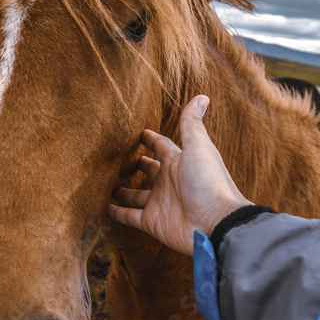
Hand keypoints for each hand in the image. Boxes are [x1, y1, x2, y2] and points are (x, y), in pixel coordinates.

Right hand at [107, 95, 250, 255]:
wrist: (216, 223)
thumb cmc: (209, 182)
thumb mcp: (198, 147)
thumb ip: (192, 124)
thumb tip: (202, 96)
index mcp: (178, 162)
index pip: (162, 147)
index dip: (151, 139)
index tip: (139, 133)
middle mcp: (168, 182)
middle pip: (149, 171)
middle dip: (137, 165)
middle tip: (118, 160)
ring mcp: (159, 203)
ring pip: (135, 195)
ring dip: (122, 191)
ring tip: (105, 185)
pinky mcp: (152, 222)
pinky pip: (129, 216)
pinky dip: (116, 213)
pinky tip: (102, 208)